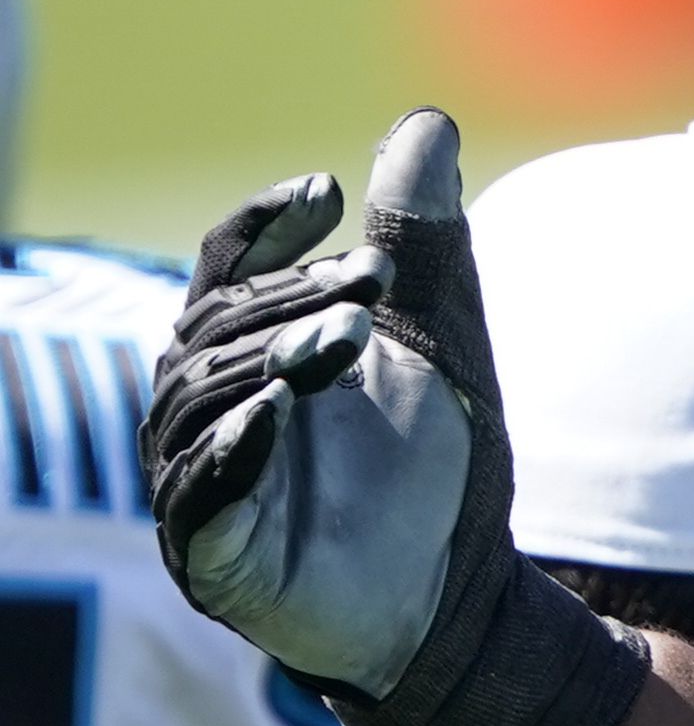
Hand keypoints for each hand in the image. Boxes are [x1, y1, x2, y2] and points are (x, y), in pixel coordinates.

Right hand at [145, 119, 491, 696]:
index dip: (264, 226)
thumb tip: (427, 123)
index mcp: (250, 354)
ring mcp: (199, 480)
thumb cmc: (435, 475)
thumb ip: (428, 248)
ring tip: (352, 337)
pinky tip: (278, 415)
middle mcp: (207, 408)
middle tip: (377, 275)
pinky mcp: (210, 553)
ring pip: (205, 396)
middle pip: (220, 324)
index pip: (227, 269)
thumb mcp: (441, 350)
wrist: (462, 602)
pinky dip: (235, 448)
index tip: (326, 190)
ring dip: (275, 358)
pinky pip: (199, 491)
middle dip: (297, 295)